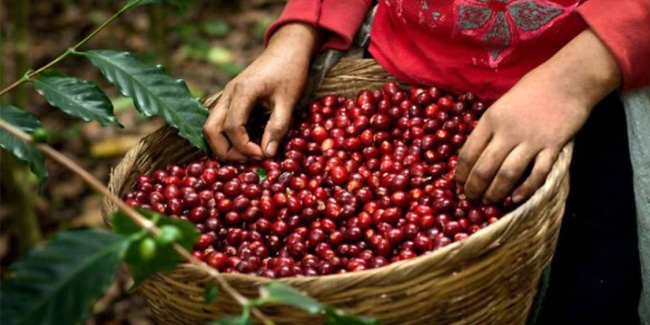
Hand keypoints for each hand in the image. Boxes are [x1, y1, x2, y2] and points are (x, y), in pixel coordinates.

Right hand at [203, 23, 319, 160]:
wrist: (287, 49)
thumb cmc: (291, 71)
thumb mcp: (289, 101)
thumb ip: (277, 127)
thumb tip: (268, 154)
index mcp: (242, 92)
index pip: (233, 128)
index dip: (245, 147)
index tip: (263, 155)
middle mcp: (228, 93)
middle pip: (211, 130)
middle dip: (225, 151)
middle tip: (249, 160)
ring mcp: (226, 95)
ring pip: (211, 126)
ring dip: (224, 145)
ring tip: (247, 154)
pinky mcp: (230, 98)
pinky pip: (219, 121)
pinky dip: (226, 136)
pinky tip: (246, 142)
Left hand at [455, 30, 620, 203]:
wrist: (569, 79)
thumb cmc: (533, 88)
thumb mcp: (502, 103)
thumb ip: (491, 126)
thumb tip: (477, 151)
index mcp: (490, 119)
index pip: (468, 153)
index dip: (461, 173)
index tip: (459, 184)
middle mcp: (507, 132)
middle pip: (484, 168)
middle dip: (474, 188)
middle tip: (472, 198)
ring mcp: (530, 140)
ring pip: (506, 175)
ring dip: (495, 192)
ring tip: (489, 201)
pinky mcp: (552, 147)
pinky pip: (536, 174)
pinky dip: (525, 189)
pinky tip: (516, 198)